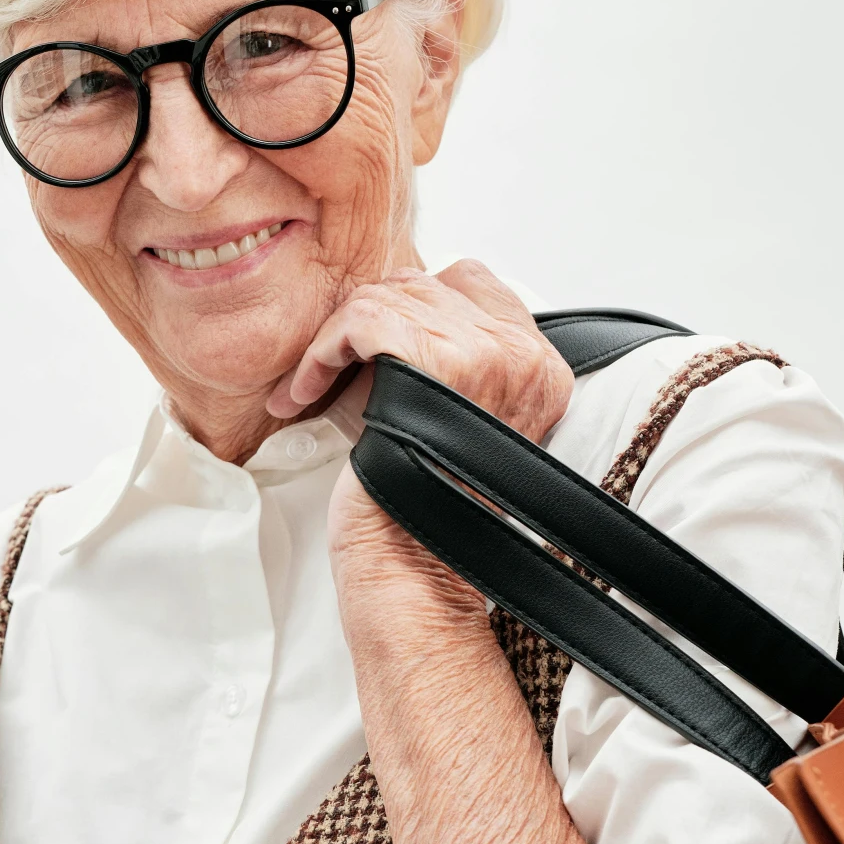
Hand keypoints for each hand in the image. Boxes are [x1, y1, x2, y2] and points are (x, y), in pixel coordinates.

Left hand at [280, 261, 570, 635]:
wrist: (411, 562)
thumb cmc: (415, 498)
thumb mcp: (441, 412)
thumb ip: (442, 356)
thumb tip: (394, 302)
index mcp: (538, 369)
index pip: (473, 282)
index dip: (410, 306)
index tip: (372, 345)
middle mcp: (523, 357)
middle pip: (425, 284)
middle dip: (366, 320)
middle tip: (332, 362)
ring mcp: (487, 356)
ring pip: (389, 297)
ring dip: (335, 340)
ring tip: (312, 382)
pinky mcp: (439, 362)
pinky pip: (361, 320)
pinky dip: (320, 352)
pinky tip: (305, 390)